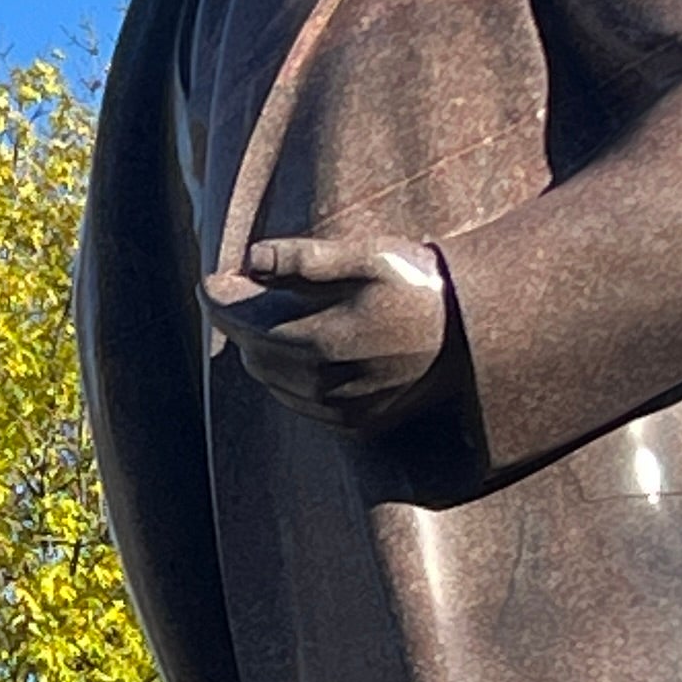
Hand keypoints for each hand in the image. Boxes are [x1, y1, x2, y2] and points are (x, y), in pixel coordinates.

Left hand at [201, 235, 451, 432]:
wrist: (473, 331)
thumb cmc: (419, 285)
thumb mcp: (367, 257)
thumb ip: (305, 259)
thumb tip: (252, 259)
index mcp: (322, 343)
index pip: (246, 326)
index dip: (220, 302)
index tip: (208, 282)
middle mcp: (325, 386)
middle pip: (255, 356)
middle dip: (241, 324)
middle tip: (240, 292)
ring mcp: (342, 411)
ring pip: (275, 383)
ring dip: (265, 352)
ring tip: (269, 317)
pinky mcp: (357, 425)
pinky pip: (302, 404)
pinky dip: (290, 378)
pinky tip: (301, 350)